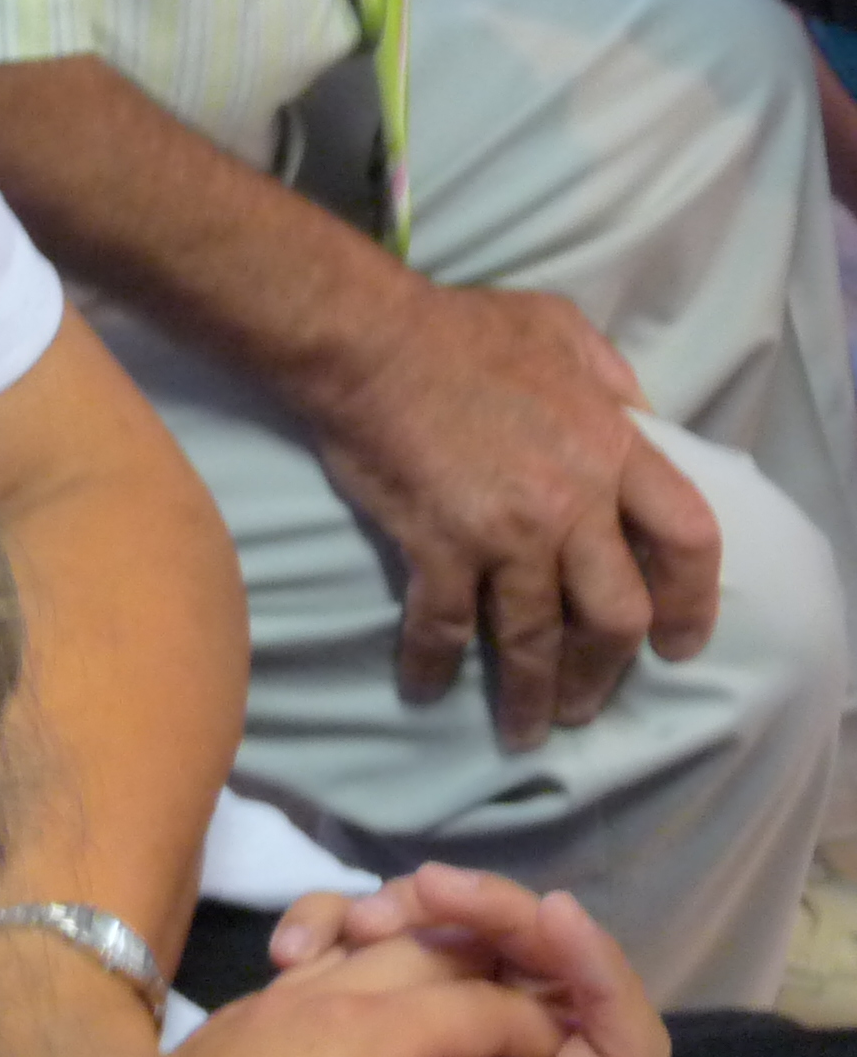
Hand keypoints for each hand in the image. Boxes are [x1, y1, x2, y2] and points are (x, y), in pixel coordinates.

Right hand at [266, 862, 671, 1056]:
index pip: (618, 1037)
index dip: (599, 968)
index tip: (551, 916)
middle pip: (534, 963)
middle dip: (486, 912)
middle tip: (423, 889)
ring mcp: (438, 1027)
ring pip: (453, 938)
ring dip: (404, 911)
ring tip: (353, 925)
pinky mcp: (368, 1006)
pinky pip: (369, 947)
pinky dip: (332, 929)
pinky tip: (293, 948)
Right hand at [304, 279, 719, 746]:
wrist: (365, 340)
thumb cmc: (459, 328)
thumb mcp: (563, 330)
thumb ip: (612, 379)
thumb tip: (638, 419)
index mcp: (613, 450)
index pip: (687, 540)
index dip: (692, 599)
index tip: (678, 641)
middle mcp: (572, 505)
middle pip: (616, 614)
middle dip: (605, 671)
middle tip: (589, 703)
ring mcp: (506, 533)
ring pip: (537, 638)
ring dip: (533, 693)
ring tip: (526, 729)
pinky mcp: (438, 547)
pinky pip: (444, 625)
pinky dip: (434, 663)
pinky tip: (424, 687)